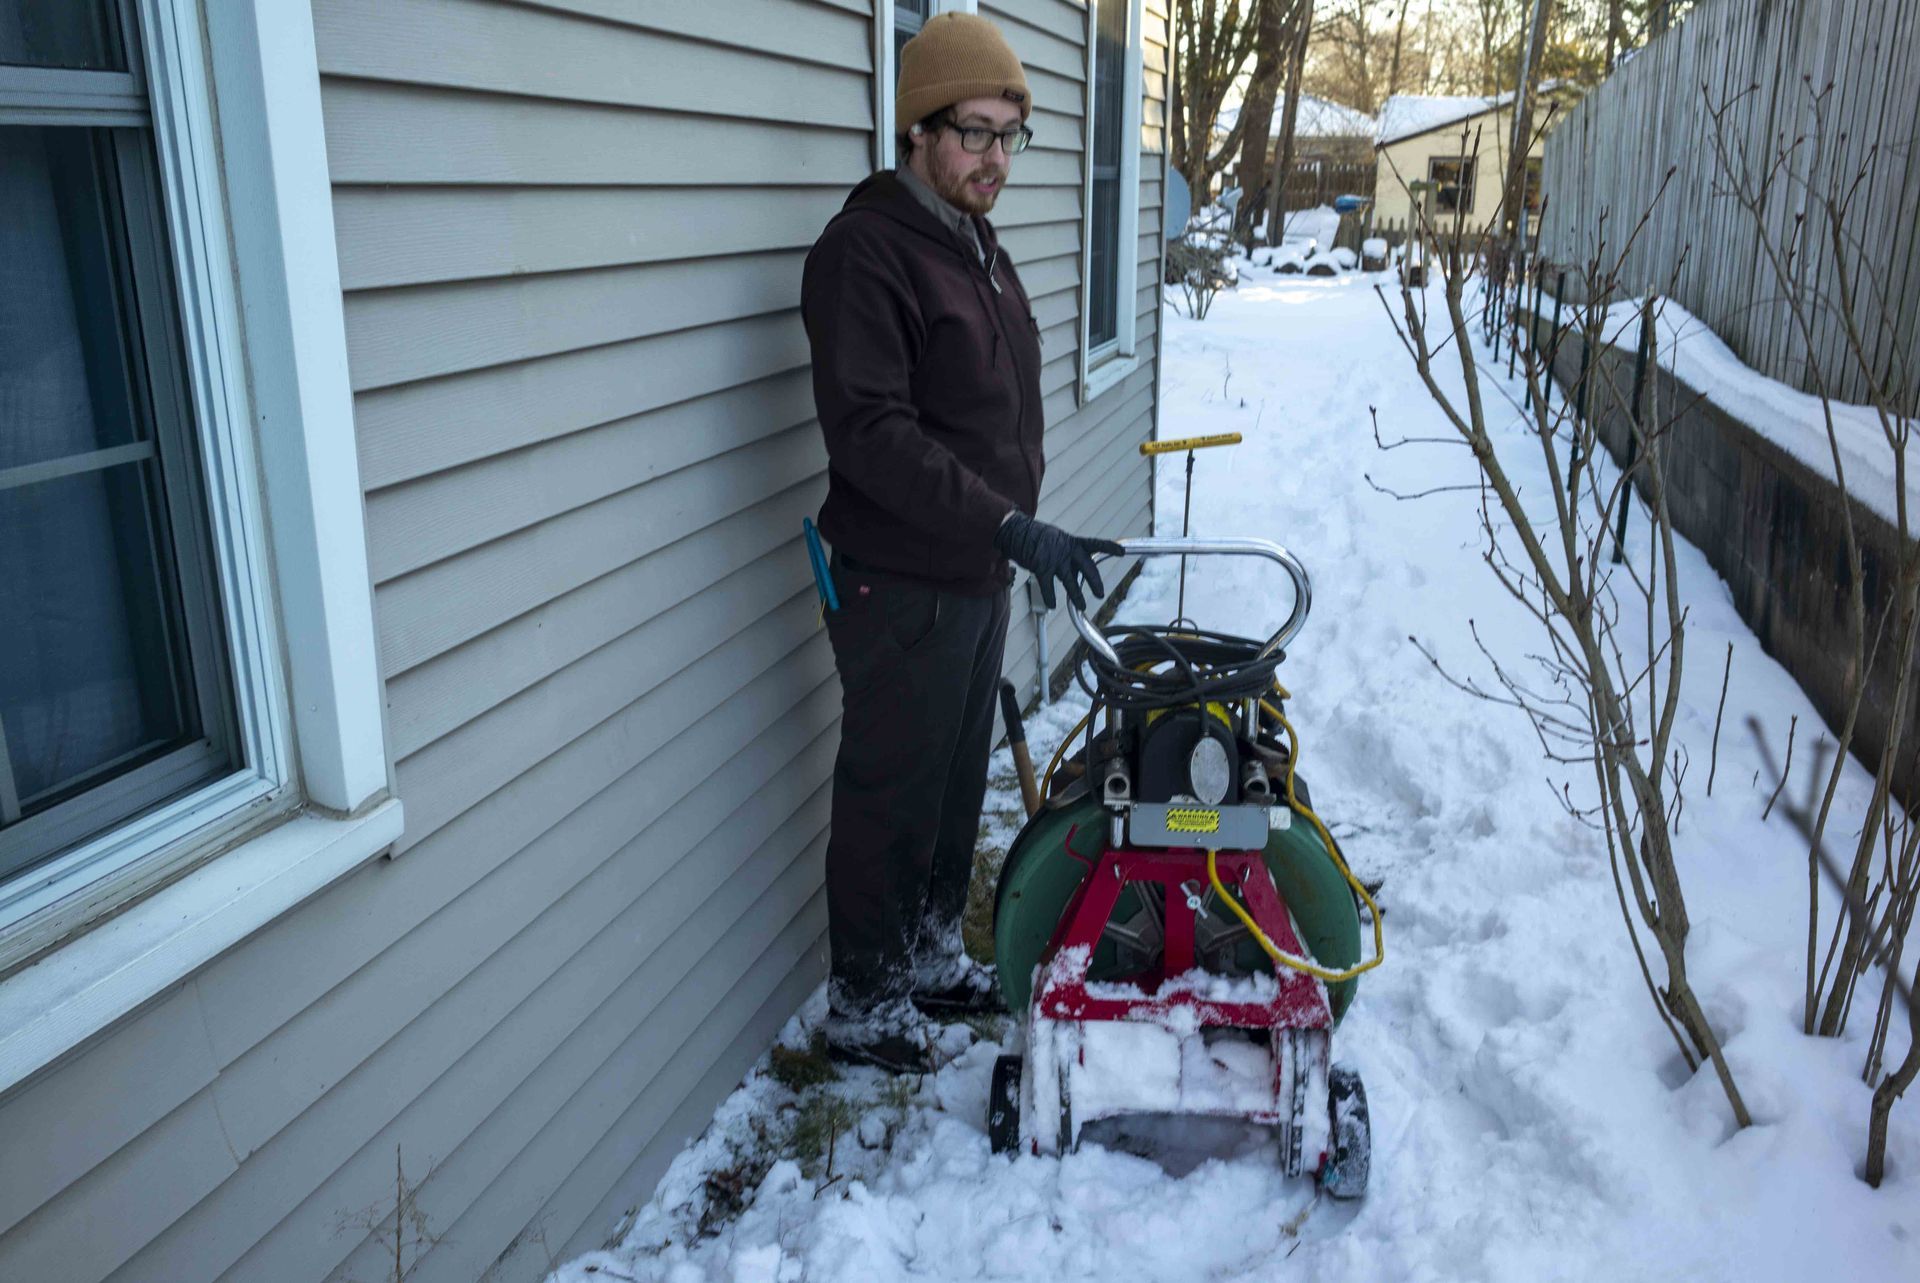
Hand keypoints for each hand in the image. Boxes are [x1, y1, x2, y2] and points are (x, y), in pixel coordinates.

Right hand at [993, 512, 1124, 610]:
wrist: (1016, 531)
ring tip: (1082, 605)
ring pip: (1070, 581)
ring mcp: (1054, 559)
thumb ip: (1068, 554)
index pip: (1095, 544)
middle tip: (1100, 594)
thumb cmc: (1036, 537)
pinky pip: (1048, 587)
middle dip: (1095, 582)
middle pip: (1087, 567)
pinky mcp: (1041, 567)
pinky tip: (1052, 605)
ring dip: (1076, 596)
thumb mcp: (1057, 540)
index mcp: (1072, 542)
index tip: (1121, 552)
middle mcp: (1066, 550)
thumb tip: (1076, 569)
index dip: (1109, 547)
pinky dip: (1050, 597)